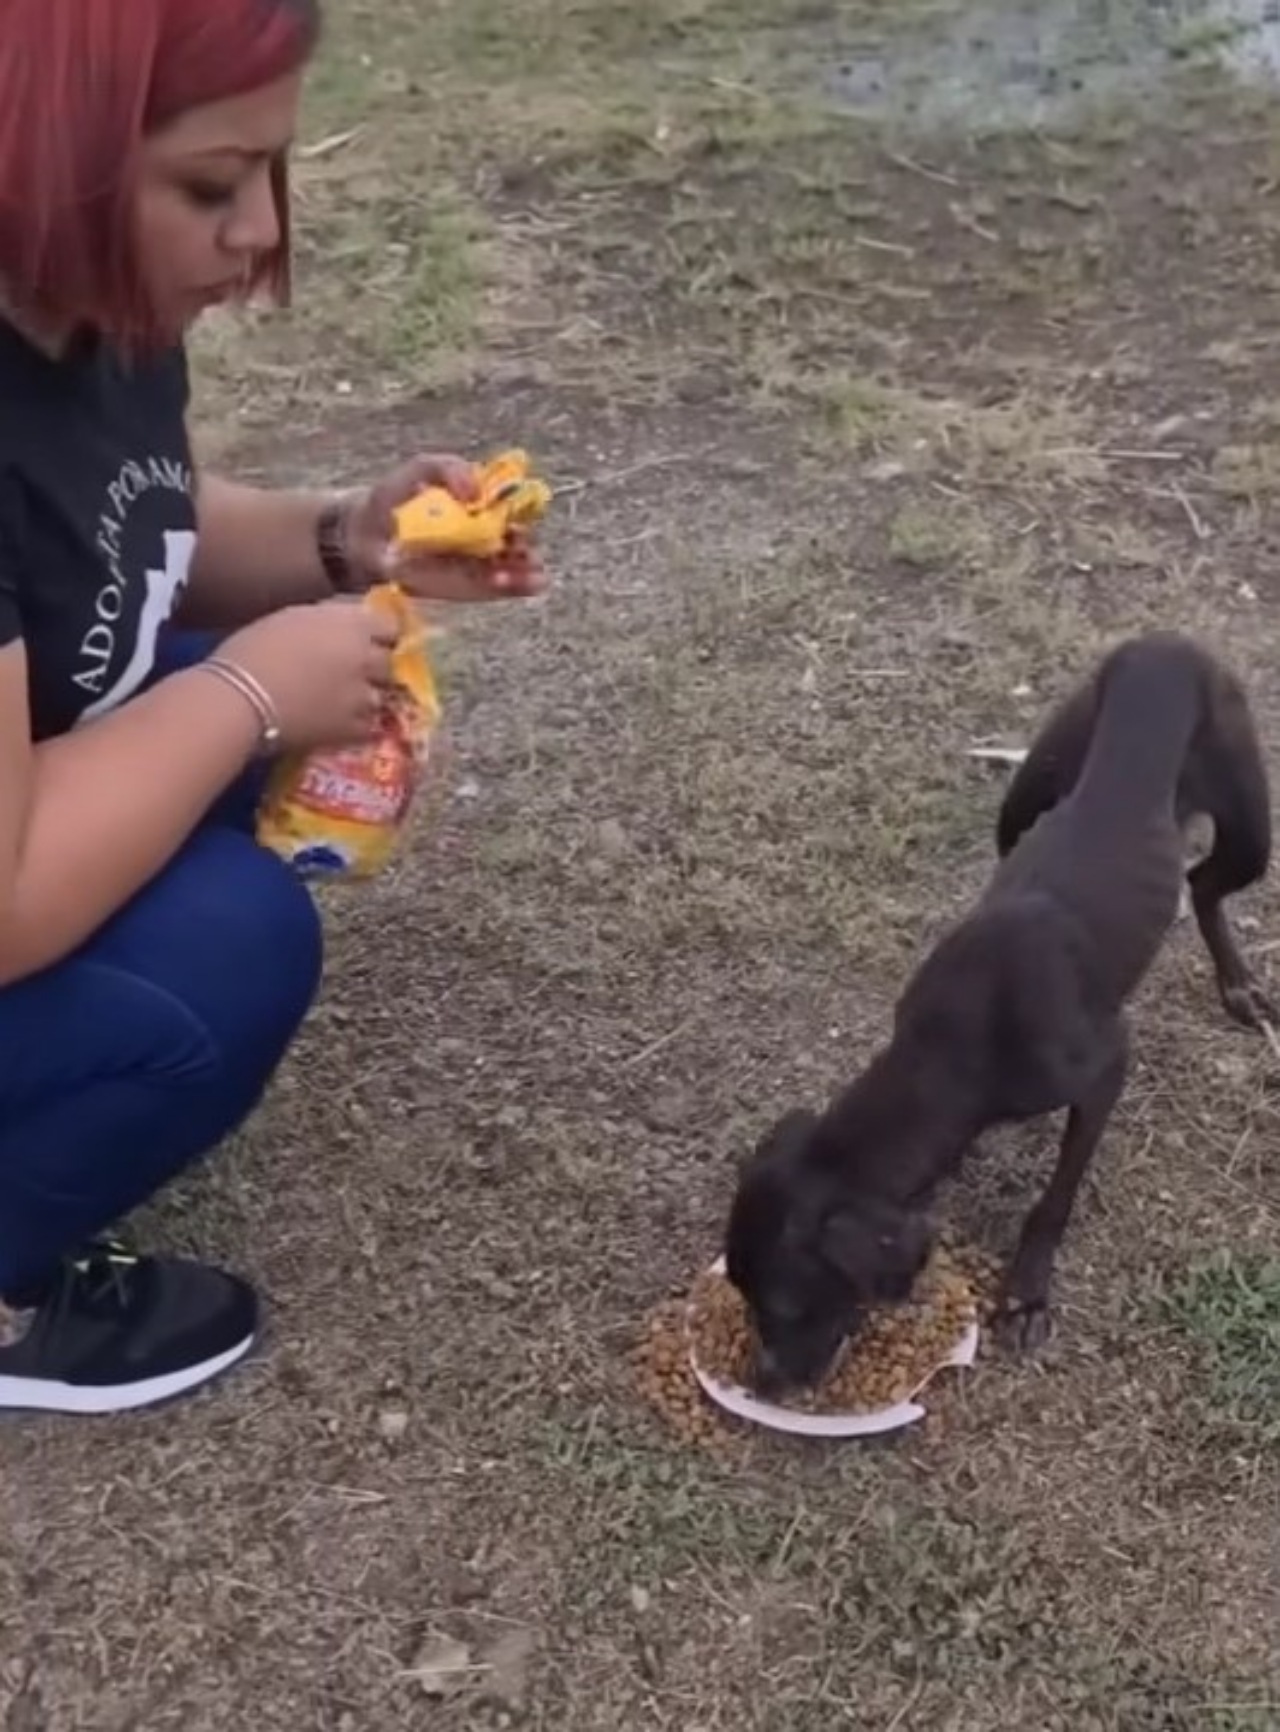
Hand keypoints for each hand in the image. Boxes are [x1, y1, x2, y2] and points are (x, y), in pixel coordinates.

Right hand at [221, 597, 397, 750]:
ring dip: (366, 698)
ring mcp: (363, 697)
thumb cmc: (253, 649)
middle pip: (388, 663)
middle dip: (374, 667)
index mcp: (352, 626)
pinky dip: (358, 726)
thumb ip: (328, 620)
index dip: (380, 634)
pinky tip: (339, 724)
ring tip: (342, 702)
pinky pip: (368, 728)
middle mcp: (366, 659)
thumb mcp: (292, 617)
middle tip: (352, 672)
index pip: (390, 627)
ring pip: (379, 697)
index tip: (367, 639)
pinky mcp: (352, 730)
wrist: (241, 699)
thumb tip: (343, 622)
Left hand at [345, 454, 547, 601]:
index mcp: (478, 507)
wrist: (361, 532)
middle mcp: (480, 537)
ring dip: (522, 574)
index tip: (523, 523)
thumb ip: (449, 468)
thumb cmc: (393, 497)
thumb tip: (475, 493)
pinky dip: (505, 589)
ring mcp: (471, 565)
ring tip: (530, 576)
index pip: (511, 513)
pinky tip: (513, 585)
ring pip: (507, 571)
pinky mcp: (458, 588)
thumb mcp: (422, 469)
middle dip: (526, 551)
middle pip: (515, 546)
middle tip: (525, 552)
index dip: (523, 518)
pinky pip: (488, 591)